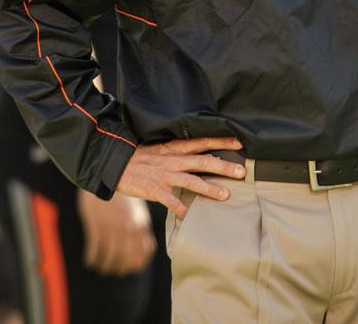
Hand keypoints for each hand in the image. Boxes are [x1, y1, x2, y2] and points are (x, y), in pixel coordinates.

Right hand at [76, 189, 155, 275]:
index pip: (144, 252)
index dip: (137, 264)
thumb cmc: (121, 197)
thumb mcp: (137, 211)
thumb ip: (141, 230)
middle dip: (119, 269)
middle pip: (126, 258)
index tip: (130, 268)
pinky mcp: (96, 224)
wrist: (104, 176)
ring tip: (101, 268)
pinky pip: (94, 248)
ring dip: (105, 266)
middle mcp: (128, 228)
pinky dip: (92, 258)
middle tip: (113, 272)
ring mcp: (112, 226)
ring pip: (110, 256)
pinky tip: (90, 261)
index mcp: (141, 224)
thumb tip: (144, 252)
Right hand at [115, 137, 245, 218]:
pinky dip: (182, 209)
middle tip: (242, 171)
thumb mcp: (161, 150)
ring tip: (225, 195)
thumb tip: (198, 156)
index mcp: (175, 149)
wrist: (116, 163)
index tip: (239, 142)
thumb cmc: (140, 157)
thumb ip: (179, 153)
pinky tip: (191, 216)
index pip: (202, 142)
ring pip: (192, 181)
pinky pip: (172, 202)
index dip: (221, 142)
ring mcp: (164, 175)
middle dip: (224, 167)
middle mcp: (173, 160)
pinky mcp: (155, 190)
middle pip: (203, 161)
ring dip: (210, 188)